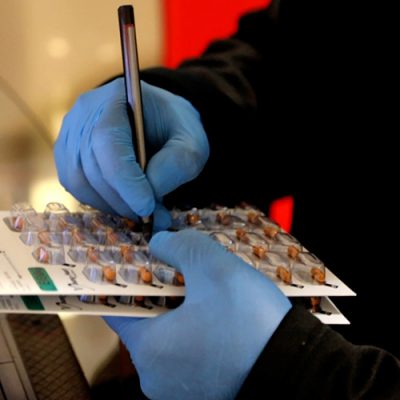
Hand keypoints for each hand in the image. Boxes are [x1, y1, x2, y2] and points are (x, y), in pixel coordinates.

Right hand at [54, 78, 208, 229]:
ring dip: (112, 205)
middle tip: (152, 216)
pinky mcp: (67, 155)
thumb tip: (151, 191)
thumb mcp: (192, 142)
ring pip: (80, 182)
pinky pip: (77, 188)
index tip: (147, 207)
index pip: (108, 141)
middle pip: (92, 166)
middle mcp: (85, 113)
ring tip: (141, 210)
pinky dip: (101, 202)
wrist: (157, 121)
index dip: (125, 180)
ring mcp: (71, 134)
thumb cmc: (174, 129)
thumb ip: (178, 163)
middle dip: (123, 199)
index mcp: (117, 98)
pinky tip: (125, 202)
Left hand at [105, 230, 290, 399]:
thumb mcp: (214, 268)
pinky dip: (198, 333)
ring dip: (184, 313)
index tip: (143, 262)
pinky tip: (220, 317)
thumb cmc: (249, 322)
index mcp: (149, 350)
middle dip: (162, 294)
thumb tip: (159, 242)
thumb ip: (180, 247)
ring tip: (205, 291)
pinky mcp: (204, 393)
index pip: (120, 309)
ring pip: (171, 339)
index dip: (130, 281)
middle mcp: (156, 378)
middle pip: (147, 323)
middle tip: (182, 271)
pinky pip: (190, 355)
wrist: (298, 372)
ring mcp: (181, 391)